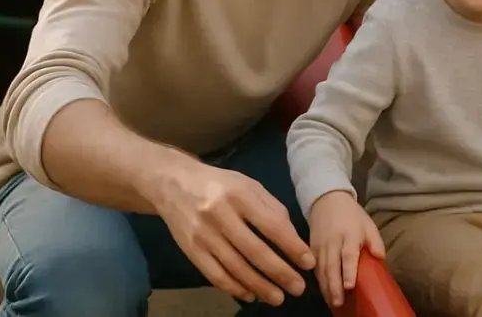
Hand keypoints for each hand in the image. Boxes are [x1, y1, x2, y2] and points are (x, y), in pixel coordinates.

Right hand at [149, 160, 316, 306]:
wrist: (173, 184)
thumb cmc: (220, 185)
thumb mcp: (248, 185)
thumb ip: (272, 209)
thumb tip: (293, 240)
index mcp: (239, 195)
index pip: (271, 225)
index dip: (292, 246)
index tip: (308, 263)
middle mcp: (220, 215)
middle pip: (254, 251)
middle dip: (279, 272)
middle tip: (298, 288)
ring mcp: (203, 235)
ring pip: (235, 267)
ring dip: (259, 286)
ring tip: (278, 298)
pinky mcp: (191, 250)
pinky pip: (215, 275)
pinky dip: (234, 288)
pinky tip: (250, 295)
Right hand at [308, 190, 386, 307]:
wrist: (326, 199)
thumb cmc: (351, 215)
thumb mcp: (368, 224)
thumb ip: (375, 241)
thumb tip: (380, 257)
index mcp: (349, 235)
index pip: (348, 255)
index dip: (349, 271)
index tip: (349, 286)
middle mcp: (332, 242)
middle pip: (332, 266)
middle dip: (334, 286)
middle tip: (338, 303)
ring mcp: (319, 246)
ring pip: (321, 270)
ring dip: (326, 287)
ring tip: (332, 302)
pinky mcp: (311, 249)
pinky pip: (314, 268)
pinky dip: (318, 281)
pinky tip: (324, 292)